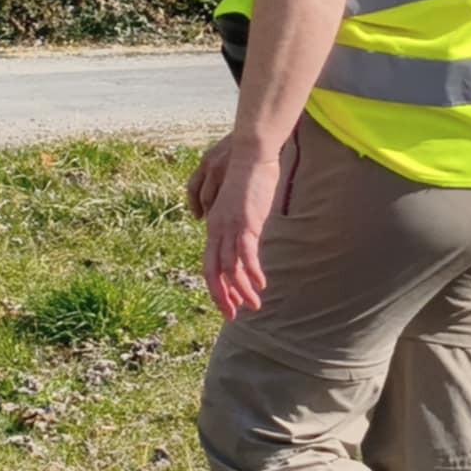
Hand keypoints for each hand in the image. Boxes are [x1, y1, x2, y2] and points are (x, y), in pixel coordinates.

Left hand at [189, 131, 284, 319]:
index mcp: (214, 226)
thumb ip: (242, 222)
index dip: (217, 285)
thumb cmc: (249, 174)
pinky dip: (251, 273)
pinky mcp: (245, 223)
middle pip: (213, 272)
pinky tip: (260, 284)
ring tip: (253, 306)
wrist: (250, 154)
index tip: (227, 302)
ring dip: (240, 291)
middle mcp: (216, 230)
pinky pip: (245, 256)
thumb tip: (248, 235)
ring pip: (229, 269)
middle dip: (221, 297)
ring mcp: (229, 227)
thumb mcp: (242, 204)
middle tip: (231, 316)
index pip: (210, 263)